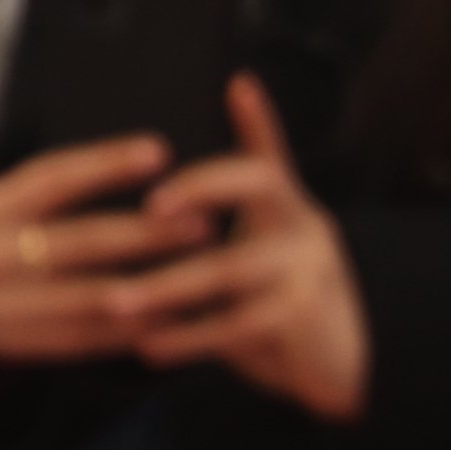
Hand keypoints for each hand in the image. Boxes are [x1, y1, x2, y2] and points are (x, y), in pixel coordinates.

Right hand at [0, 133, 205, 359]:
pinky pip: (87, 339)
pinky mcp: (23, 344)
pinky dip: (134, 330)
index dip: (104, 165)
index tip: (159, 152)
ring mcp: (5, 303)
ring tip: (201, 277)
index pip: (51, 179)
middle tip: (203, 225)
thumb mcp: (5, 200)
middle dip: (144, 234)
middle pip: (77, 242)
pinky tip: (174, 319)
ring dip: (149, 288)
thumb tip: (147, 158)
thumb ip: (57, 185)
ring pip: (87, 297)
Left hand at [135, 78, 368, 416]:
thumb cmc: (276, 295)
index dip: (259, 120)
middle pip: (255, 189)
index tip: (237, 85)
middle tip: (147, 208)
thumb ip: (228, 204)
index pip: (271, 153)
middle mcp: (305, 227)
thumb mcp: (257, 243)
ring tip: (116, 300)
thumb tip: (191, 150)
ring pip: (229, 268)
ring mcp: (309, 272)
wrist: (335, 363)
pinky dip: (187, 337)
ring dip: (166, 286)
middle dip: (196, 191)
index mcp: (287, 204)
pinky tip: (148, 347)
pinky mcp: (302, 320)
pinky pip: (236, 324)